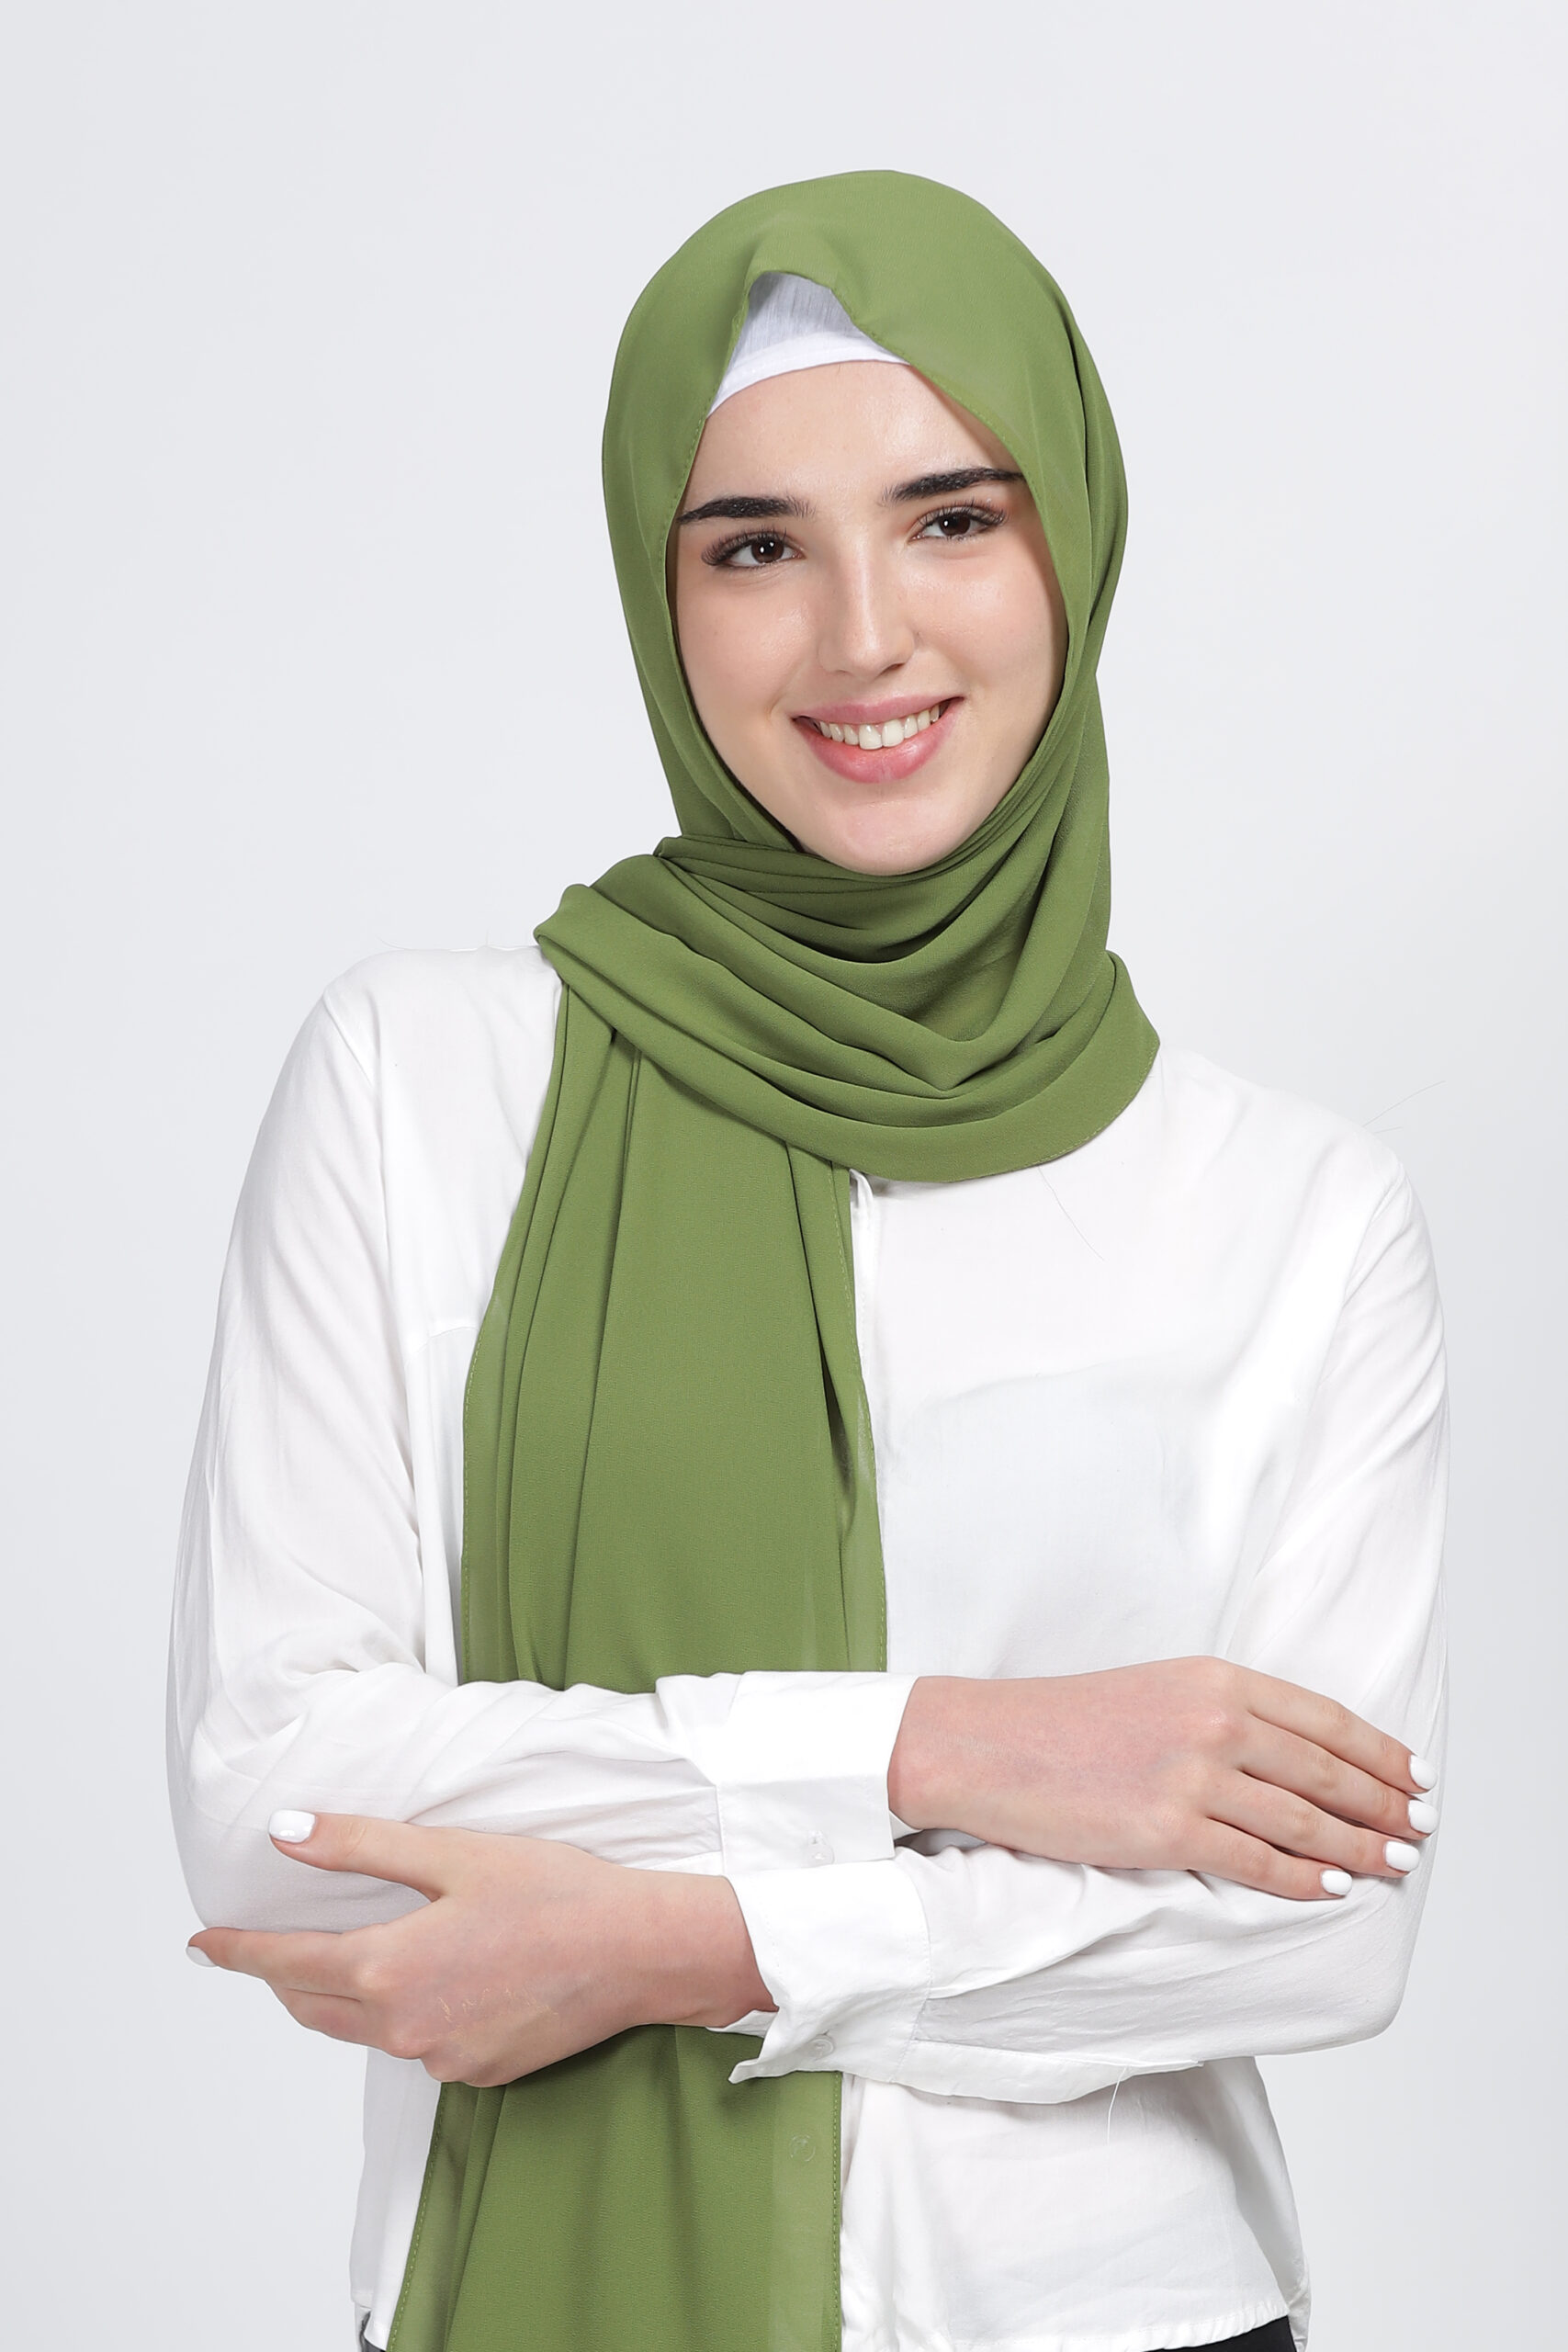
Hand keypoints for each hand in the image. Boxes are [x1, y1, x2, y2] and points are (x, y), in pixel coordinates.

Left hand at [189, 1814, 774, 2085]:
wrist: (640, 1951)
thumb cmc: (555, 1893)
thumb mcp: (452, 1853)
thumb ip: (360, 1846)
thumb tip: (285, 1833)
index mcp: (389, 1969)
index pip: (284, 1965)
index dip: (237, 1953)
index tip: (202, 1945)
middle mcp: (405, 2028)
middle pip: (314, 2006)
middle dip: (284, 1977)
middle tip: (269, 1947)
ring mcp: (443, 2059)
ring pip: (365, 2029)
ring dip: (347, 1994)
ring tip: (357, 1953)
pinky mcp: (479, 2073)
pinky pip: (420, 2044)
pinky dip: (408, 2013)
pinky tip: (441, 1977)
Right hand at [888, 1659, 1436, 1900]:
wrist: (987, 1745)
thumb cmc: (1064, 1722)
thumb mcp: (1156, 1690)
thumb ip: (1224, 1713)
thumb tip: (1292, 1758)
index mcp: (1214, 1678)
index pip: (1325, 1719)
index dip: (1381, 1753)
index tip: (1415, 1777)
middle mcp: (1214, 1721)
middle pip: (1327, 1770)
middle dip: (1385, 1804)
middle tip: (1421, 1828)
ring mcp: (1193, 1777)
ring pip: (1304, 1820)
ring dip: (1361, 1845)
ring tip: (1395, 1861)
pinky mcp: (1168, 1832)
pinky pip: (1257, 1862)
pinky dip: (1304, 1877)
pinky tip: (1334, 1884)